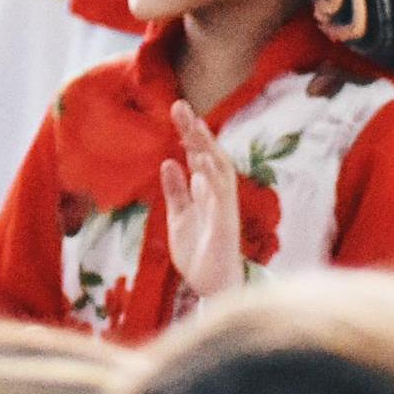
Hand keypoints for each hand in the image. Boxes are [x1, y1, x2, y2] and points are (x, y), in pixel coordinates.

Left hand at [157, 103, 245, 303]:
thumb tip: (167, 162)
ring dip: (206, 148)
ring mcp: (223, 208)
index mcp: (205, 192)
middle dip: (196, 132)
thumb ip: (175, 191)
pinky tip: (201, 163)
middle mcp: (217, 195)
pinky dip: (211, 178)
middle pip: (209, 156)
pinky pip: (221, 197)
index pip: (199, 156)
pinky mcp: (225, 225)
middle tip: (180, 106)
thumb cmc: (198, 252)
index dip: (191, 134)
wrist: (212, 287)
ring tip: (192, 127)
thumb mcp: (179, 217)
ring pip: (219, 171)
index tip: (179, 110)